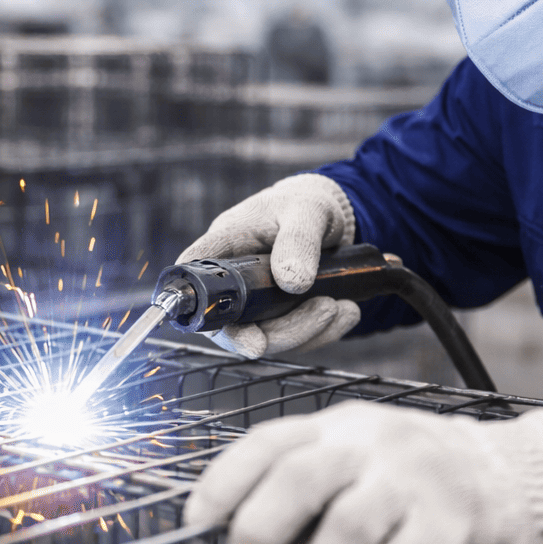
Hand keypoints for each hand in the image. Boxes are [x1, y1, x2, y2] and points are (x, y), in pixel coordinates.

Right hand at [177, 174, 359, 357]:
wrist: (328, 217)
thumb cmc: (303, 204)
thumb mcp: (307, 211)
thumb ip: (298, 241)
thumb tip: (293, 283)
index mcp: (224, 246)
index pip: (195, 279)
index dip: (205, 311)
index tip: (245, 336)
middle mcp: (232, 281)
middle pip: (233, 326)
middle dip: (280, 332)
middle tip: (324, 310)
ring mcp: (253, 304)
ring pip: (267, 338)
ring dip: (307, 331)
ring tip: (341, 307)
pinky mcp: (277, 317)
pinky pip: (294, 338)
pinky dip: (323, 332)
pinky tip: (347, 312)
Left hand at [183, 402, 542, 543]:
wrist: (513, 475)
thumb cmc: (416, 477)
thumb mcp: (358, 457)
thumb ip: (306, 482)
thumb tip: (234, 532)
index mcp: (339, 427)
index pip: (269, 442)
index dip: (225, 480)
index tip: (197, 521)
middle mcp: (373, 442)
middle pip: (300, 476)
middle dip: (259, 527)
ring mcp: (416, 476)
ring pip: (348, 524)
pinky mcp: (455, 518)